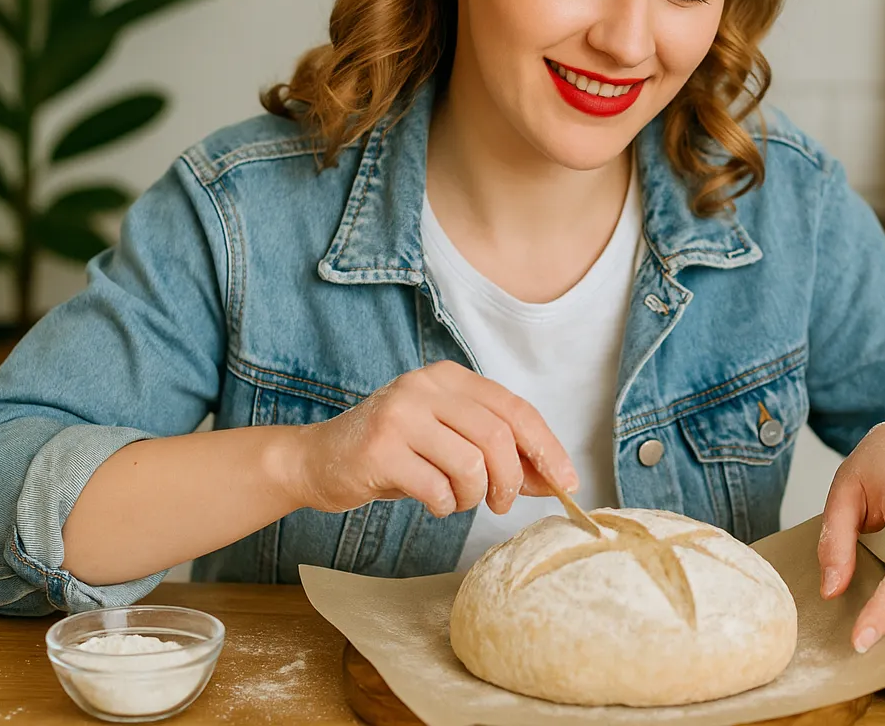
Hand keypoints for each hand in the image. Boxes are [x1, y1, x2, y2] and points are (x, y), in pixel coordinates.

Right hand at [293, 360, 576, 517]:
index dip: (547, 448)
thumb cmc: (394, 454)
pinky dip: (443, 506)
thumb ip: (499, 453)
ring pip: (471, 464)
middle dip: (511, 480)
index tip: (568, 482)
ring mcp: (400, 415)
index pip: (515, 408)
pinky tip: (430, 501)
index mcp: (448, 377)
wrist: (317, 461)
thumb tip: (557, 479)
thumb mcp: (448, 442)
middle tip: (502, 504)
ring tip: (456, 500)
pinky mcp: (380, 449)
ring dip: (472, 496)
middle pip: (498, 436)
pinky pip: (436, 488)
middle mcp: (425, 387)